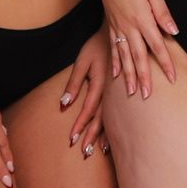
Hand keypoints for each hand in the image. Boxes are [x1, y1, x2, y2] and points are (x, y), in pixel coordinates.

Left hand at [62, 24, 109, 154]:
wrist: (121, 35)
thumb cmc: (97, 46)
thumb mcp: (82, 61)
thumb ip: (74, 82)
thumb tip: (64, 105)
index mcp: (99, 83)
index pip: (88, 110)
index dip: (80, 125)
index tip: (72, 139)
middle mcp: (110, 92)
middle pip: (101, 119)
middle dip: (91, 136)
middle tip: (84, 152)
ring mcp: (118, 92)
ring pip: (111, 118)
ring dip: (104, 135)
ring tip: (100, 151)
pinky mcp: (122, 91)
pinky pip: (119, 112)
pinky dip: (115, 126)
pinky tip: (114, 137)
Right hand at [92, 0, 178, 96]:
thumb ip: (163, 13)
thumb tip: (174, 31)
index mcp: (142, 19)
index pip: (157, 46)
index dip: (165, 63)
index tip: (173, 78)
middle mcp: (129, 27)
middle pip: (138, 57)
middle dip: (144, 78)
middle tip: (147, 96)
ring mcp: (118, 27)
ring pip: (124, 56)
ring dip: (128, 76)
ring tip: (131, 92)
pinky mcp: (110, 24)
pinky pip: (113, 47)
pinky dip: (115, 62)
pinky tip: (116, 74)